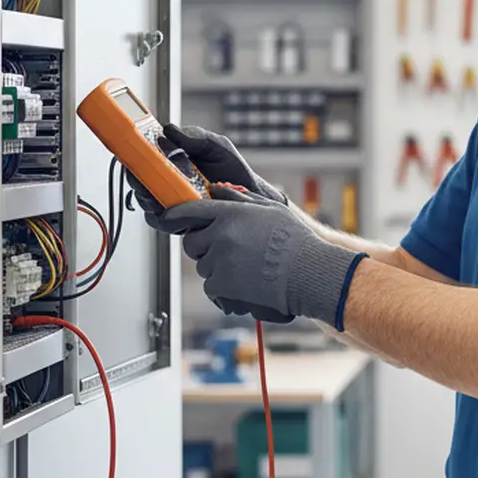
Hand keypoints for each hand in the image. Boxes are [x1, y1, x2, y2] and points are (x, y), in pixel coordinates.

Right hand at [128, 124, 287, 228]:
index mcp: (172, 162)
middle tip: (142, 174)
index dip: (133, 155)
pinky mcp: (179, 221)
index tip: (132, 152)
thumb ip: (195, 136)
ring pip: (146, 202)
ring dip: (147, 196)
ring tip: (157, 190)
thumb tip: (169, 130)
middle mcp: (167, 183)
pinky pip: (161, 221)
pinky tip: (172, 207)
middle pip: (138, 181)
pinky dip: (162, 215)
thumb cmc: (233, 171)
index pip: (143, 158)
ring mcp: (171, 203)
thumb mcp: (216, 146)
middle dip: (136, 177)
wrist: (253, 197)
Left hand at [159, 185, 365, 328]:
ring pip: (203, 267)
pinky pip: (211, 287)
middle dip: (203, 247)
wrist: (308, 273)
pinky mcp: (221, 284)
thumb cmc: (295, 241)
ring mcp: (219, 260)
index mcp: (230, 212)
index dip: (176, 216)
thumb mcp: (270, 208)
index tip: (169, 219)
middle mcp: (220, 234)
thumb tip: (215, 188)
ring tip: (247, 268)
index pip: (189, 211)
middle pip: (192, 243)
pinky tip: (246, 284)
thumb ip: (239, 198)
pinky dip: (224, 288)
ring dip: (218, 268)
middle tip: (225, 250)